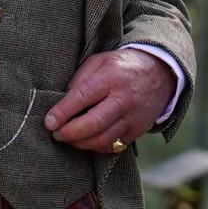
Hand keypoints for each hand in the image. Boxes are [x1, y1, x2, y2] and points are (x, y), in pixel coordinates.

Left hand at [43, 48, 174, 152]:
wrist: (159, 73)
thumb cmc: (120, 66)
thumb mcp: (98, 61)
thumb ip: (80, 79)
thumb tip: (61, 101)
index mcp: (110, 77)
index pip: (82, 96)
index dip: (63, 112)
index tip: (48, 122)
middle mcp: (123, 99)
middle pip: (94, 123)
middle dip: (70, 132)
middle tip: (55, 134)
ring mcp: (132, 117)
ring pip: (104, 139)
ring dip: (81, 143)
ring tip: (67, 139)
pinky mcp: (138, 130)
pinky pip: (114, 145)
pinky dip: (97, 147)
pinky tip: (85, 141)